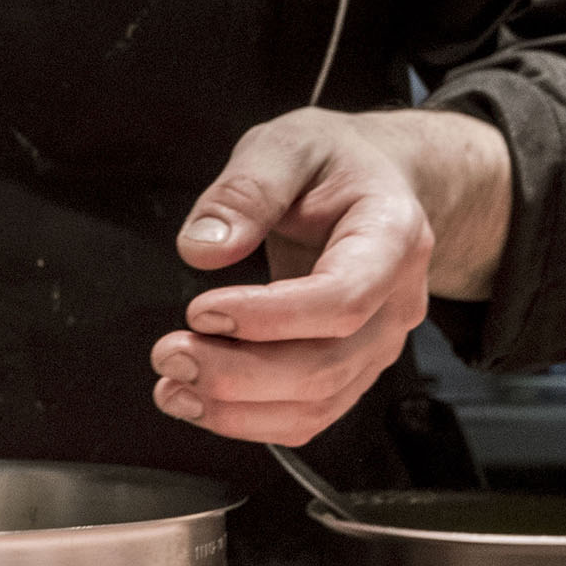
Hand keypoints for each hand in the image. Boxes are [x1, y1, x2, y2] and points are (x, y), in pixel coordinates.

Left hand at [150, 108, 509, 445]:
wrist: (377, 184)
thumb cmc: (335, 163)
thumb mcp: (287, 144)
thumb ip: (247, 190)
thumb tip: (202, 247)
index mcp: (392, 237)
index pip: (343, 298)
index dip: (270, 317)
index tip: (202, 310)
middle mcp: (397, 302)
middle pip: (325, 365)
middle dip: (238, 373)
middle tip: (168, 352)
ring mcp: (378, 344)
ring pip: (316, 404)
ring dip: (237, 408)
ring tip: (171, 385)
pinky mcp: (352, 370)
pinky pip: (308, 415)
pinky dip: (250, 420)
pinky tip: (198, 401)